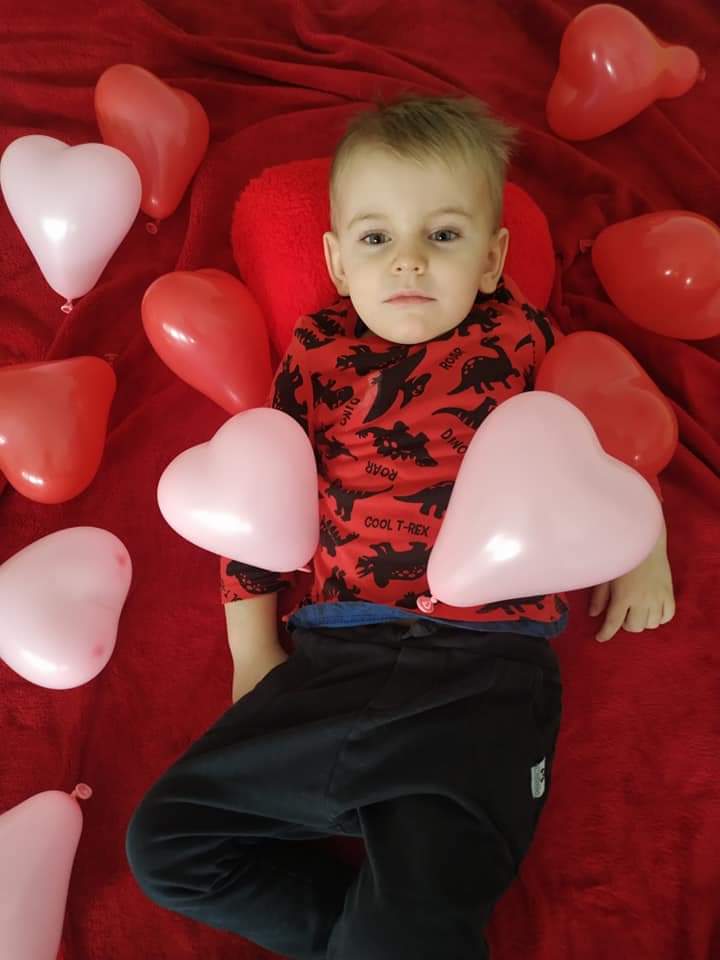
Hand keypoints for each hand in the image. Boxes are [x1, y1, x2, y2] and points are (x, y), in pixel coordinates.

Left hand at [589, 524, 675, 642]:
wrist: (646, 540)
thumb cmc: (621, 555)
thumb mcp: (606, 574)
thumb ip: (599, 596)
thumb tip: (593, 614)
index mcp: (623, 595)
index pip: (613, 623)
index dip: (605, 633)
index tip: (599, 638)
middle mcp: (642, 600)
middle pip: (634, 627)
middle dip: (625, 624)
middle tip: (622, 614)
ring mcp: (658, 597)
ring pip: (651, 624)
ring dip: (642, 621)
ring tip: (636, 611)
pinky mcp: (670, 593)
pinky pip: (668, 616)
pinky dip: (659, 618)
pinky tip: (652, 611)